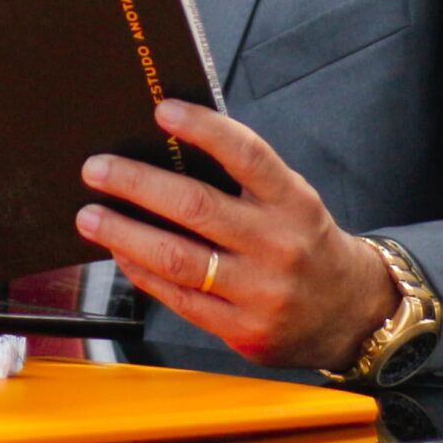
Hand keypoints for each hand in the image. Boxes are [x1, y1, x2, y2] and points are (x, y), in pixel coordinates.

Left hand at [75, 99, 398, 371]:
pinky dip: (142, 272)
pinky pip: (179, 298)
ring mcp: (261, 292)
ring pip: (178, 259)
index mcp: (293, 201)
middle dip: (136, 184)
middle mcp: (279, 244)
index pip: (246, 154)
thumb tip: (167, 152)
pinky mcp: (244, 330)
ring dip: (124, 234)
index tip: (162, 111)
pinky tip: (120, 253)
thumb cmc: (306, 242)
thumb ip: (243, 180)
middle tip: (96, 169)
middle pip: (197, 207)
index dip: (203, 128)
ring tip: (90, 216)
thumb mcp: (291, 201)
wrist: (352, 313)